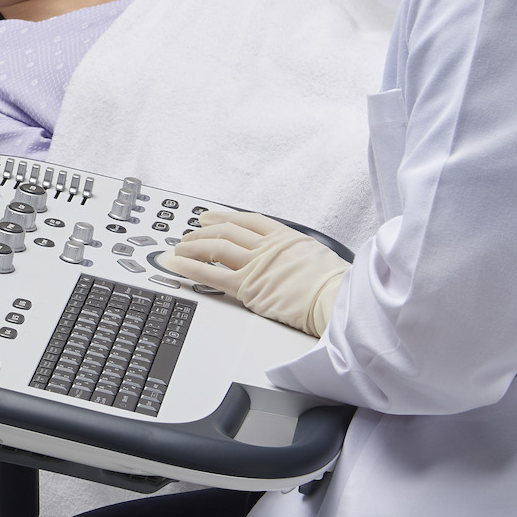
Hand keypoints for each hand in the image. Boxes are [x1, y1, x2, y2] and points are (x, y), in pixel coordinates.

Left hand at [167, 209, 348, 336]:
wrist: (338, 300)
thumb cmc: (335, 285)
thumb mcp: (318, 256)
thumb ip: (298, 253)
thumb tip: (294, 258)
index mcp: (286, 236)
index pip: (248, 220)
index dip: (225, 216)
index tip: (212, 216)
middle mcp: (268, 246)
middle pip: (227, 230)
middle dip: (204, 230)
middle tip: (190, 232)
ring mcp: (256, 265)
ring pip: (216, 247)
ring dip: (193, 246)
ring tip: (179, 248)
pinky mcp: (248, 287)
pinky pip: (212, 274)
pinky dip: (191, 267)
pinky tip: (178, 264)